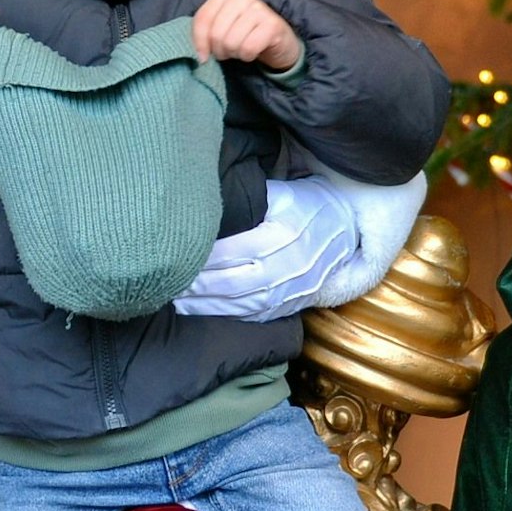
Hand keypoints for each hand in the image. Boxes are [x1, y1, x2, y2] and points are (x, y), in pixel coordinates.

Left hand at [172, 175, 356, 321]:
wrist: (345, 231)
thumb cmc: (304, 206)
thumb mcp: (280, 192)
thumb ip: (248, 198)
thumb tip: (205, 202)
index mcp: (285, 233)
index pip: (235, 249)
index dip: (204, 256)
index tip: (176, 254)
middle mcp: (290, 266)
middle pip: (235, 281)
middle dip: (198, 285)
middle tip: (166, 282)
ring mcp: (291, 291)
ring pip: (242, 305)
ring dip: (205, 306)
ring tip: (175, 301)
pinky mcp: (289, 307)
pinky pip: (254, 318)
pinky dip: (224, 317)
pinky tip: (199, 312)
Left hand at [192, 0, 300, 70]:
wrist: (278, 41)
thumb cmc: (244, 35)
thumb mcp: (221, 29)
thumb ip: (206, 34)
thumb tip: (200, 55)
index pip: (202, 19)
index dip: (199, 42)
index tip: (204, 56)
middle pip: (216, 33)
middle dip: (219, 50)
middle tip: (228, 52)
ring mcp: (259, 8)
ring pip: (231, 42)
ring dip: (235, 54)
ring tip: (241, 50)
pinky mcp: (272, 24)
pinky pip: (248, 48)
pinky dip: (248, 56)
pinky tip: (253, 51)